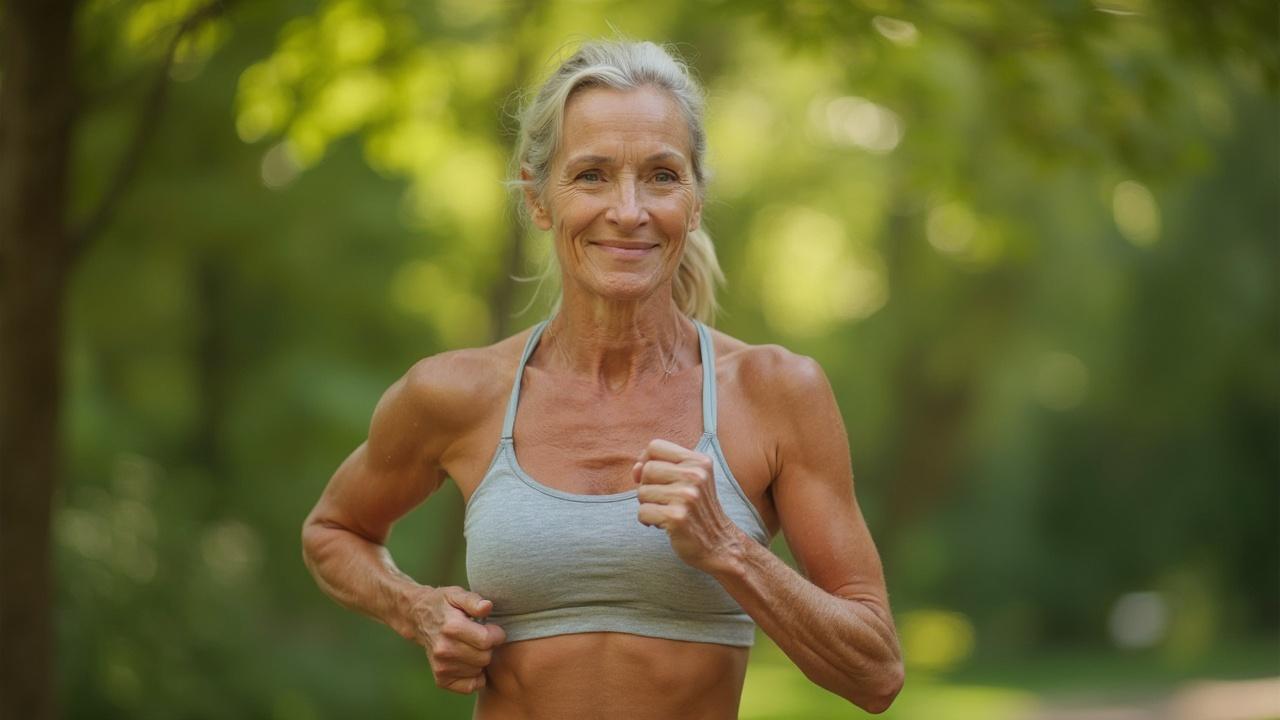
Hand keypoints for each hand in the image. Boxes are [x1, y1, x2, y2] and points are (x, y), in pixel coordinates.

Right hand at [405, 585, 506, 694]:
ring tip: (473, 647)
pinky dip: (475, 676)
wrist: (418, 618)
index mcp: (451, 628)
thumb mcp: (457, 594)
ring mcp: (441, 666)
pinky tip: (470, 661)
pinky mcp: (441, 678)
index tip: (492, 628)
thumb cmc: (443, 604)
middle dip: (489, 647)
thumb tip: (487, 607)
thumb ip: (474, 600)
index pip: (487, 640)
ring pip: (479, 671)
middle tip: (482, 637)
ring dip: (481, 660)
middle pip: (485, 657)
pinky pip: (470, 686)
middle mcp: (444, 650)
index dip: (496, 634)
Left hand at [633, 438, 743, 572]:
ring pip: (642, 492)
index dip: (646, 461)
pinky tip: (663, 524)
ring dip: (648, 505)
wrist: (719, 543)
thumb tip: (636, 469)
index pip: (655, 446)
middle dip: (647, 487)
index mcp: (699, 461)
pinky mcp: (677, 517)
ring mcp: (687, 496)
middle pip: (647, 469)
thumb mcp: (688, 480)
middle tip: (663, 500)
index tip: (653, 478)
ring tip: (666, 512)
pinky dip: (647, 520)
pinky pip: (642, 512)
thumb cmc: (697, 510)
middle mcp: (696, 476)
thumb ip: (661, 467)